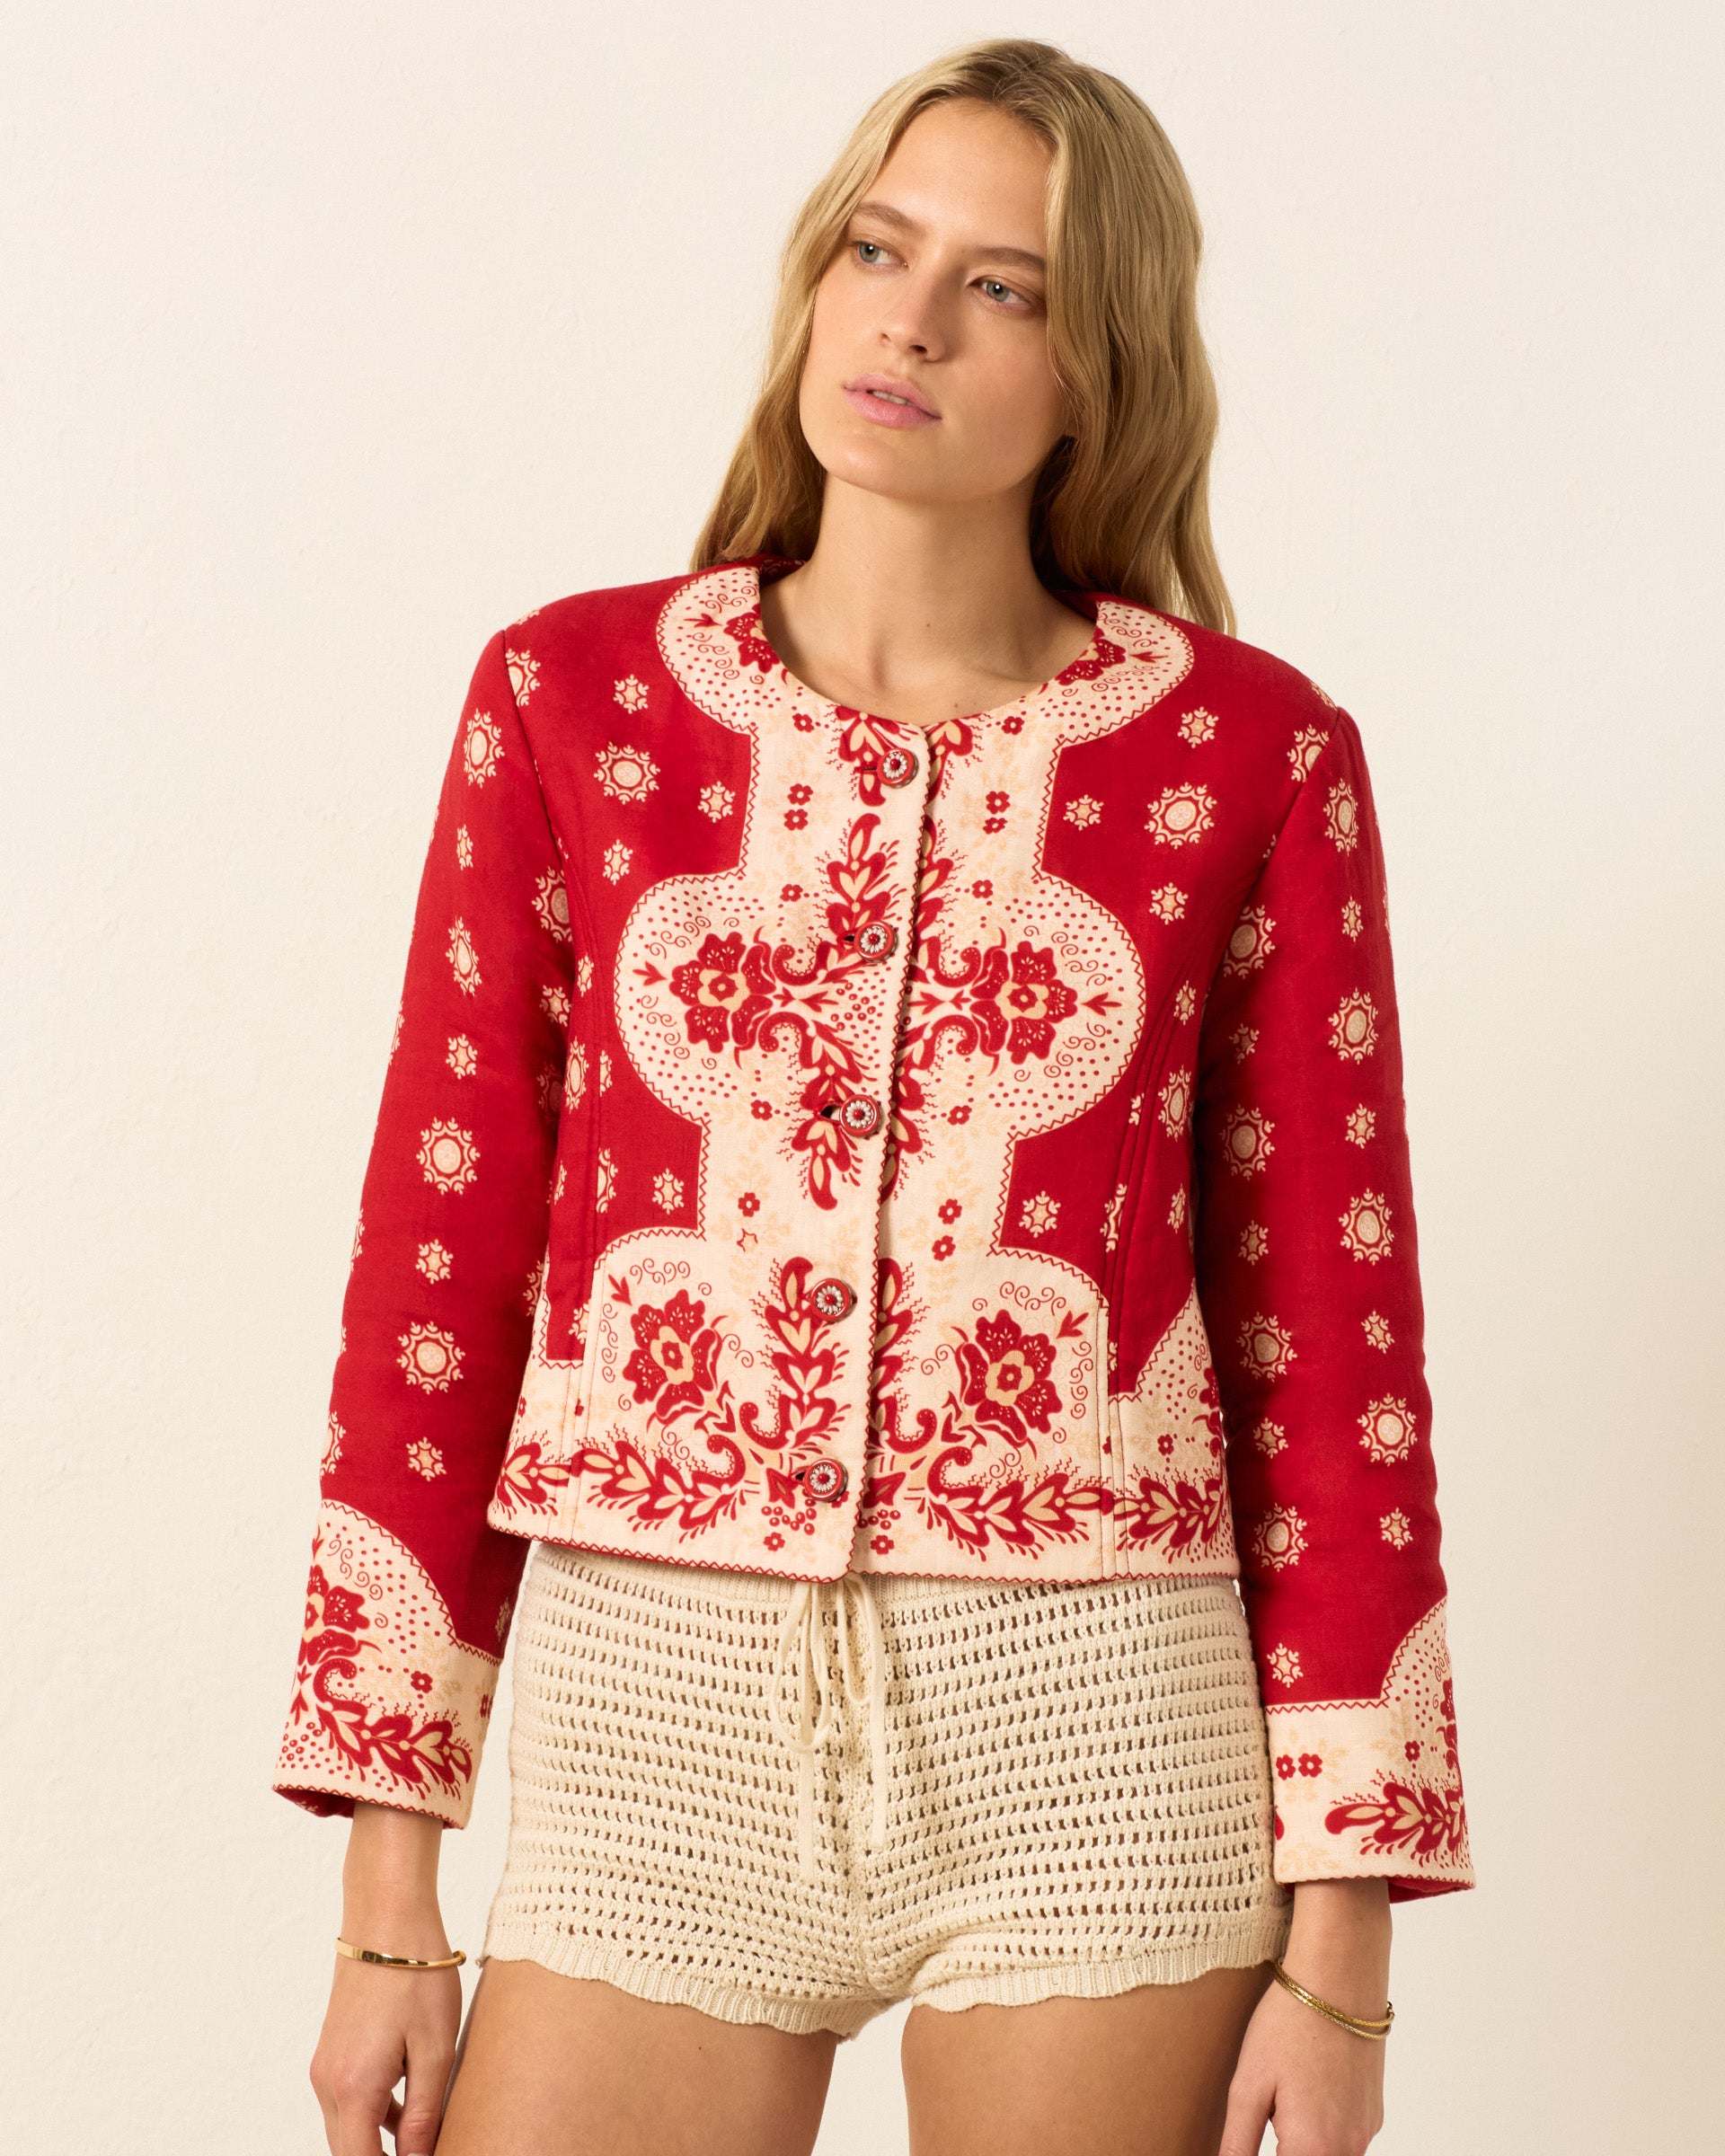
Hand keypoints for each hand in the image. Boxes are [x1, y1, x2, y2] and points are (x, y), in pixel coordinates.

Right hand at [309, 1805, 460, 2155]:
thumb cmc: (417, 1975)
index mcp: (353, 2089)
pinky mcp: (333, 2050)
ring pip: (348, 2128)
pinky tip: (411, 2110)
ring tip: (424, 2140)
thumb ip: (425, 2114)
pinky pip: (350, 2101)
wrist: (386, 1917)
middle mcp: (328, 2083)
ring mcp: (326, 2065)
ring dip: (379, 2142)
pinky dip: (375, 2116)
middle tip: (427, 2150)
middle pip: (350, 2151)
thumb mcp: (436, 2049)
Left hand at [1220, 1880, 1390, 2155]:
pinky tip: (1303, 2090)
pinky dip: (1322, 2129)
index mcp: (1314, 2149)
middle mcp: (1349, 2149)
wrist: (1340, 1975)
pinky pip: (1345, 2138)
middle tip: (1267, 2117)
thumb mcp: (1248, 2085)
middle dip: (1282, 2150)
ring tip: (1282, 2102)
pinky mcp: (1373, 2111)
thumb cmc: (1290, 2023)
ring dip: (1303, 2143)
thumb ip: (1237, 2143)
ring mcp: (1366, 2130)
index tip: (1251, 2135)